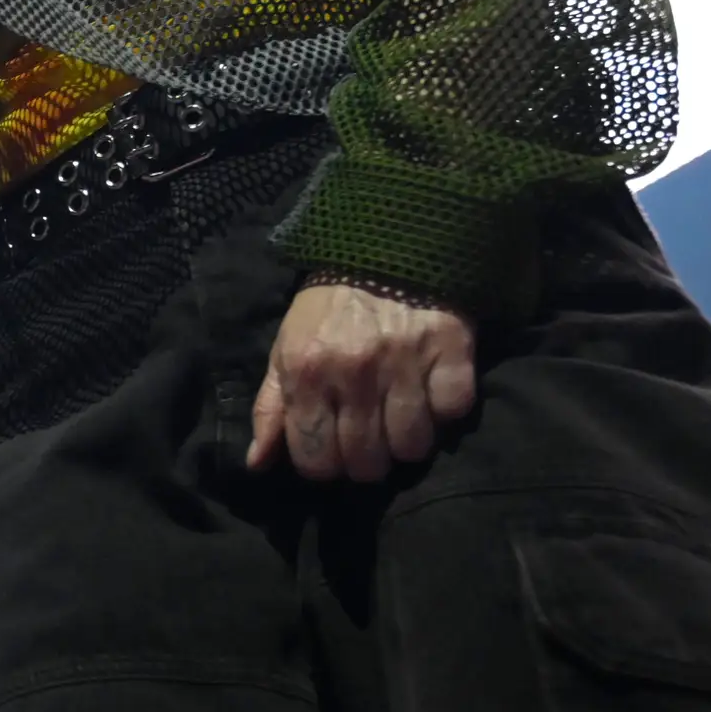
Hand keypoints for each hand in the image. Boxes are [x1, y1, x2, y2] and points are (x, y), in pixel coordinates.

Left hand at [248, 282, 478, 482]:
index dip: (324, 467)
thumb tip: (257, 464)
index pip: (315, 457)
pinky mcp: (450, 348)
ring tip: (402, 421)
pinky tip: (432, 392)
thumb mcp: (287, 350)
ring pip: (412, 446)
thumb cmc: (329, 307)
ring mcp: (405, 362)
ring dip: (408, 443)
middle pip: (366, 462)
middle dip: (367, 463)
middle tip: (370, 441)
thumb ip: (271, 408)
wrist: (385, 245)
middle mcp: (354, 371)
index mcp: (306, 372)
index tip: (333, 454)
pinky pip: (453, 410)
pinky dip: (447, 410)